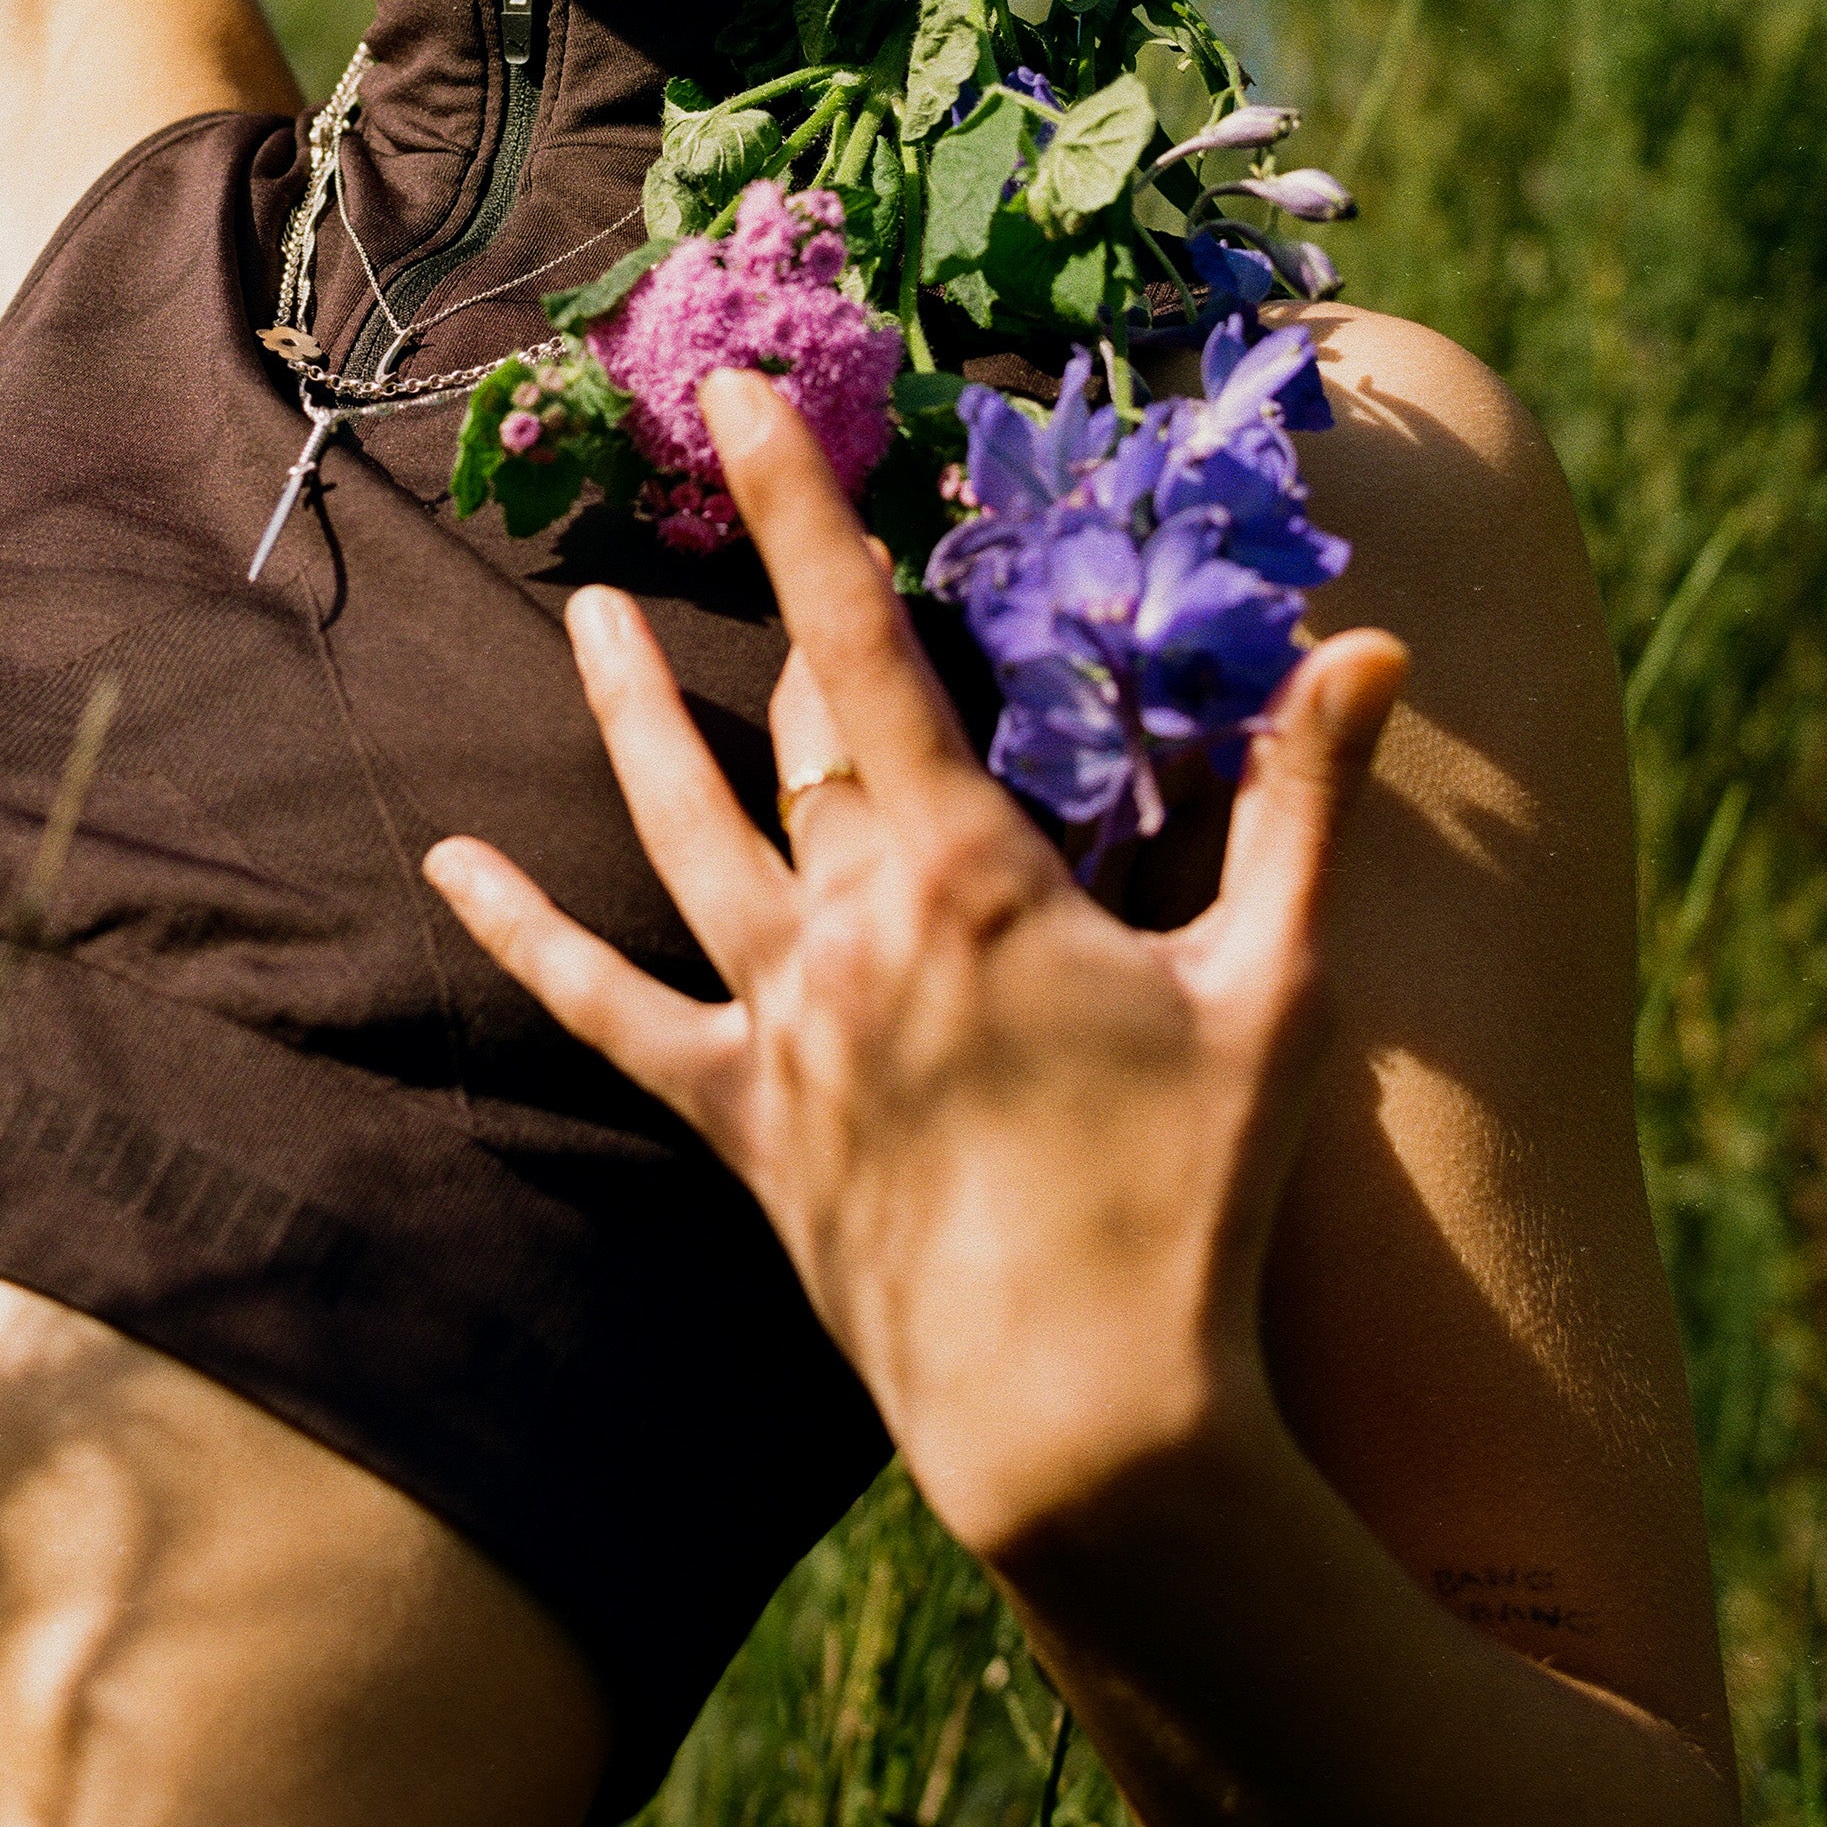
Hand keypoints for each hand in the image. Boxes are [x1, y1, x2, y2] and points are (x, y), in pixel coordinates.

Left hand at [423, 367, 1405, 1571]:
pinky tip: (452, 867)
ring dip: (631, 718)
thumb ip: (1305, 809)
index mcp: (968, 878)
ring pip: (679, 833)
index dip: (797, 506)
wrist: (1089, 1432)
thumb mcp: (1277, 993)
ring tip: (577, 617)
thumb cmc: (1198, 1211)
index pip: (863, 646)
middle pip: (791, 732)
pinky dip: (525, 936)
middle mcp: (847, 934)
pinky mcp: (740, 1128)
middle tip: (731, 487)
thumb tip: (1374, 651)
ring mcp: (779, 1032)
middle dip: (766, 603)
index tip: (737, 395)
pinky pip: (607, 1013)